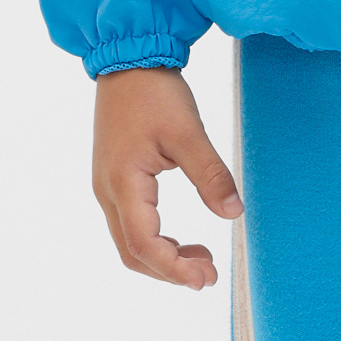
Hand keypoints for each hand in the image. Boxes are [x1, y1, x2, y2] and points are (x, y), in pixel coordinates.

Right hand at [92, 66, 242, 288]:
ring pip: (129, 243)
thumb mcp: (188, 132)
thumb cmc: (155, 93)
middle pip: (132, 254)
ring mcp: (107, 187)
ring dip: (163, 259)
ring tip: (203, 259)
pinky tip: (184, 240)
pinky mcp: (114, 180)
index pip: (143, 245)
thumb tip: (234, 214)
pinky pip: (130, 226)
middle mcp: (107, 192)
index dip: (173, 269)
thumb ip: (211, 175)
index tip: (205, 280)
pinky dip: (156, 241)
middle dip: (169, 272)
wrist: (127, 61)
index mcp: (123, 183)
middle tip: (210, 275)